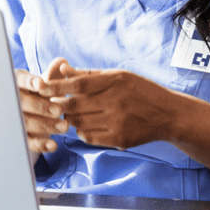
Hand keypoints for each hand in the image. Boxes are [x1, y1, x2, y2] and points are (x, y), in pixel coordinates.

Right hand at [14, 57, 70, 152]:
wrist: (30, 113)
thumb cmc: (38, 93)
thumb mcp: (45, 83)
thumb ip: (53, 74)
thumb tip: (62, 62)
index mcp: (16, 82)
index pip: (21, 81)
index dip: (30, 83)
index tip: (42, 85)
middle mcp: (12, 100)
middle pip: (23, 104)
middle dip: (41, 107)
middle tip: (59, 110)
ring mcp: (14, 120)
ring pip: (26, 123)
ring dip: (45, 125)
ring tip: (64, 126)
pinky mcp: (20, 137)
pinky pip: (28, 141)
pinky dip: (40, 144)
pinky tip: (53, 145)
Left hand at [36, 66, 188, 149]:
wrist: (169, 114)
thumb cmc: (141, 91)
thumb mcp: (119, 76)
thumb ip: (89, 75)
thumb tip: (61, 69)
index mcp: (115, 81)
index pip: (78, 84)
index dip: (56, 86)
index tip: (40, 87)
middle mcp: (116, 102)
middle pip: (75, 106)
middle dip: (58, 105)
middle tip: (51, 103)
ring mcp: (118, 123)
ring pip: (79, 123)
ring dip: (69, 119)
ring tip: (71, 114)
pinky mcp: (119, 139)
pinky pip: (89, 137)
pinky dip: (82, 131)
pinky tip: (86, 125)